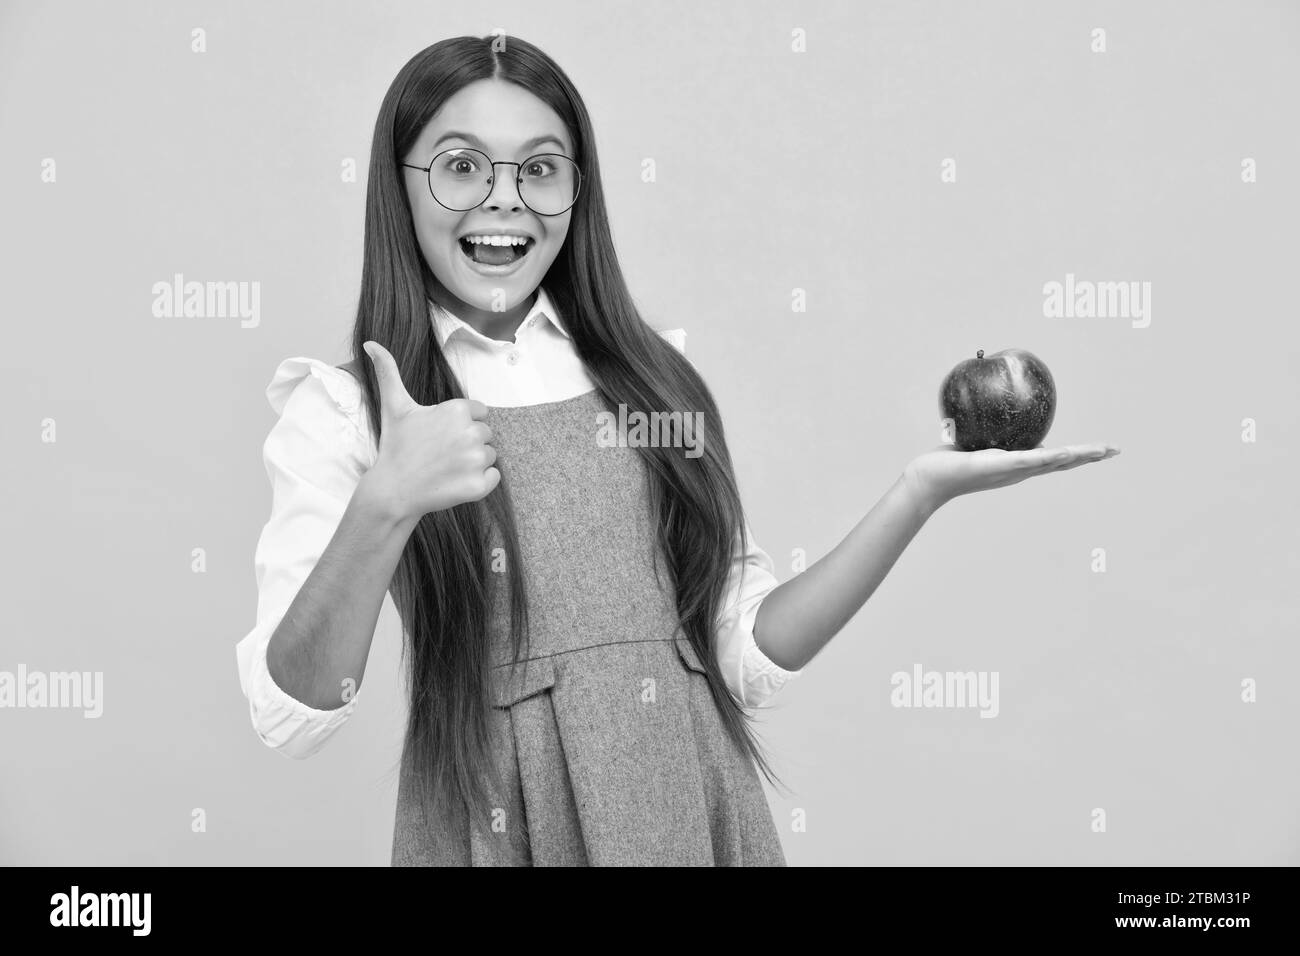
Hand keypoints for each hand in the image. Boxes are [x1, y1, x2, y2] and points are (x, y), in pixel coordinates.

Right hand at [359, 341, 499, 521]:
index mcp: (456, 410)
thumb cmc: (395, 447)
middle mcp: (470, 433)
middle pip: (485, 434)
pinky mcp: (479, 485)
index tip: (441, 435)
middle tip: (441, 453)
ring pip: (490, 455)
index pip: (479, 413)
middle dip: (467, 443)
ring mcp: (476, 461)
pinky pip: (494, 478)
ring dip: (474, 462)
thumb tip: (371, 343)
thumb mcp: (394, 406)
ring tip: (446, 468)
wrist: (392, 491)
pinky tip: (456, 481)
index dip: (461, 424)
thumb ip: (388, 371)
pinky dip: (480, 482)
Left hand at [902, 441, 1120, 514]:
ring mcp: (1011, 470)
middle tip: (1114, 450)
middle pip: (1062, 463)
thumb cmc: (948, 461)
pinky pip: (1027, 460)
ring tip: (1101, 451)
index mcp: (1017, 465)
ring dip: (1078, 457)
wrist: (930, 480)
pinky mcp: (998, 466)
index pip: (1053, 460)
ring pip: (1052, 462)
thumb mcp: (973, 440)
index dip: (1078, 455)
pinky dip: (1048, 456)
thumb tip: (989, 401)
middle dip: (1089, 457)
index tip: (1100, 450)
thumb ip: (986, 426)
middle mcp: (1019, 471)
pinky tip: (1065, 450)